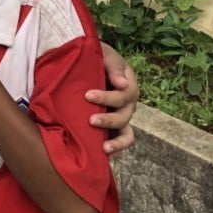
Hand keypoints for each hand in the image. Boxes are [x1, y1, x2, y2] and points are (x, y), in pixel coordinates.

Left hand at [87, 43, 138, 158]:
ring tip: (104, 149)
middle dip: (108, 119)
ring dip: (116, 143)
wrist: (84, 62)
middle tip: (90, 120)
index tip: (87, 95)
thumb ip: (113, 66)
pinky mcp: (112, 127)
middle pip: (124, 116)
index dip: (107, 97)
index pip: (124, 95)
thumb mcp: (105, 54)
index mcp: (128, 84)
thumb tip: (122, 84)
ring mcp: (121, 116)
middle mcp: (127, 103)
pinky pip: (120, 142)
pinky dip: (116, 151)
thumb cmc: (94, 57)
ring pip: (126, 134)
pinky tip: (105, 158)